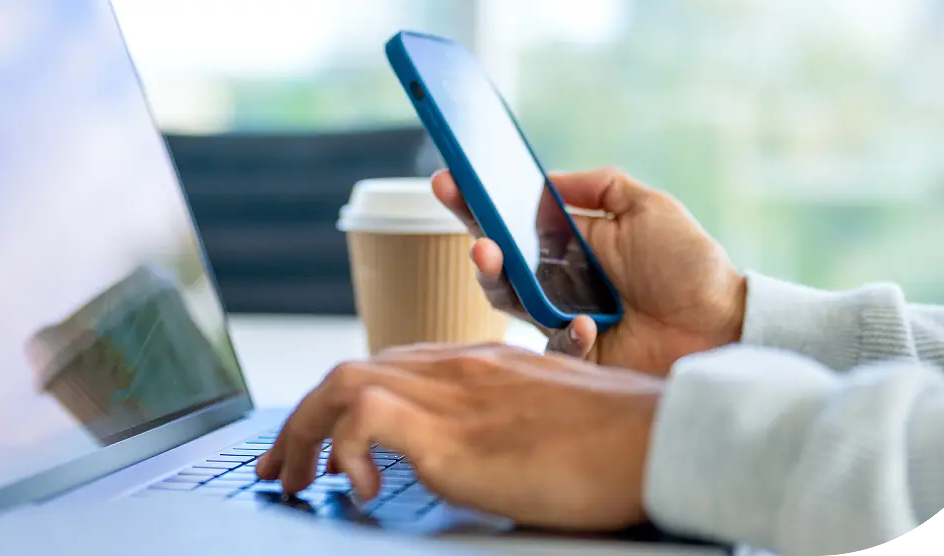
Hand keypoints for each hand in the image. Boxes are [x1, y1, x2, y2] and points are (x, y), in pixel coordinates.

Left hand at [255, 343, 661, 530]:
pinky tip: (361, 490)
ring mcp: (452, 395)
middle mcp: (458, 369)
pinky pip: (363, 417)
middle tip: (282, 467)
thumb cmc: (624, 442)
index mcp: (482, 365)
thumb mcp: (553, 423)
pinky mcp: (453, 434)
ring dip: (302, 433)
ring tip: (294, 481)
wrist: (662, 440)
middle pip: (354, 371)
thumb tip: (487, 461)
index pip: (391, 366)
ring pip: (343, 384)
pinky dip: (343, 449)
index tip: (324, 441)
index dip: (345, 403)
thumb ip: (510, 428)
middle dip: (302, 419)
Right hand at [431, 168, 745, 375]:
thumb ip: (599, 186)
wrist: (723, 325)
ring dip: (499, 280)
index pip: (511, 220)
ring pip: (508, 303)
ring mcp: (561, 320)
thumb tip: (548, 178)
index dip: (477, 202)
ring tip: (496, 258)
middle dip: (478, 244)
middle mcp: (557, 282)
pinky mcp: (575, 360)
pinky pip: (551, 347)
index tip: (450, 180)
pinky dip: (566, 334)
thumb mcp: (649, 207)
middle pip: (498, 263)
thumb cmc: (690, 266)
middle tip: (476, 235)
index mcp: (569, 244)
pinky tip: (586, 324)